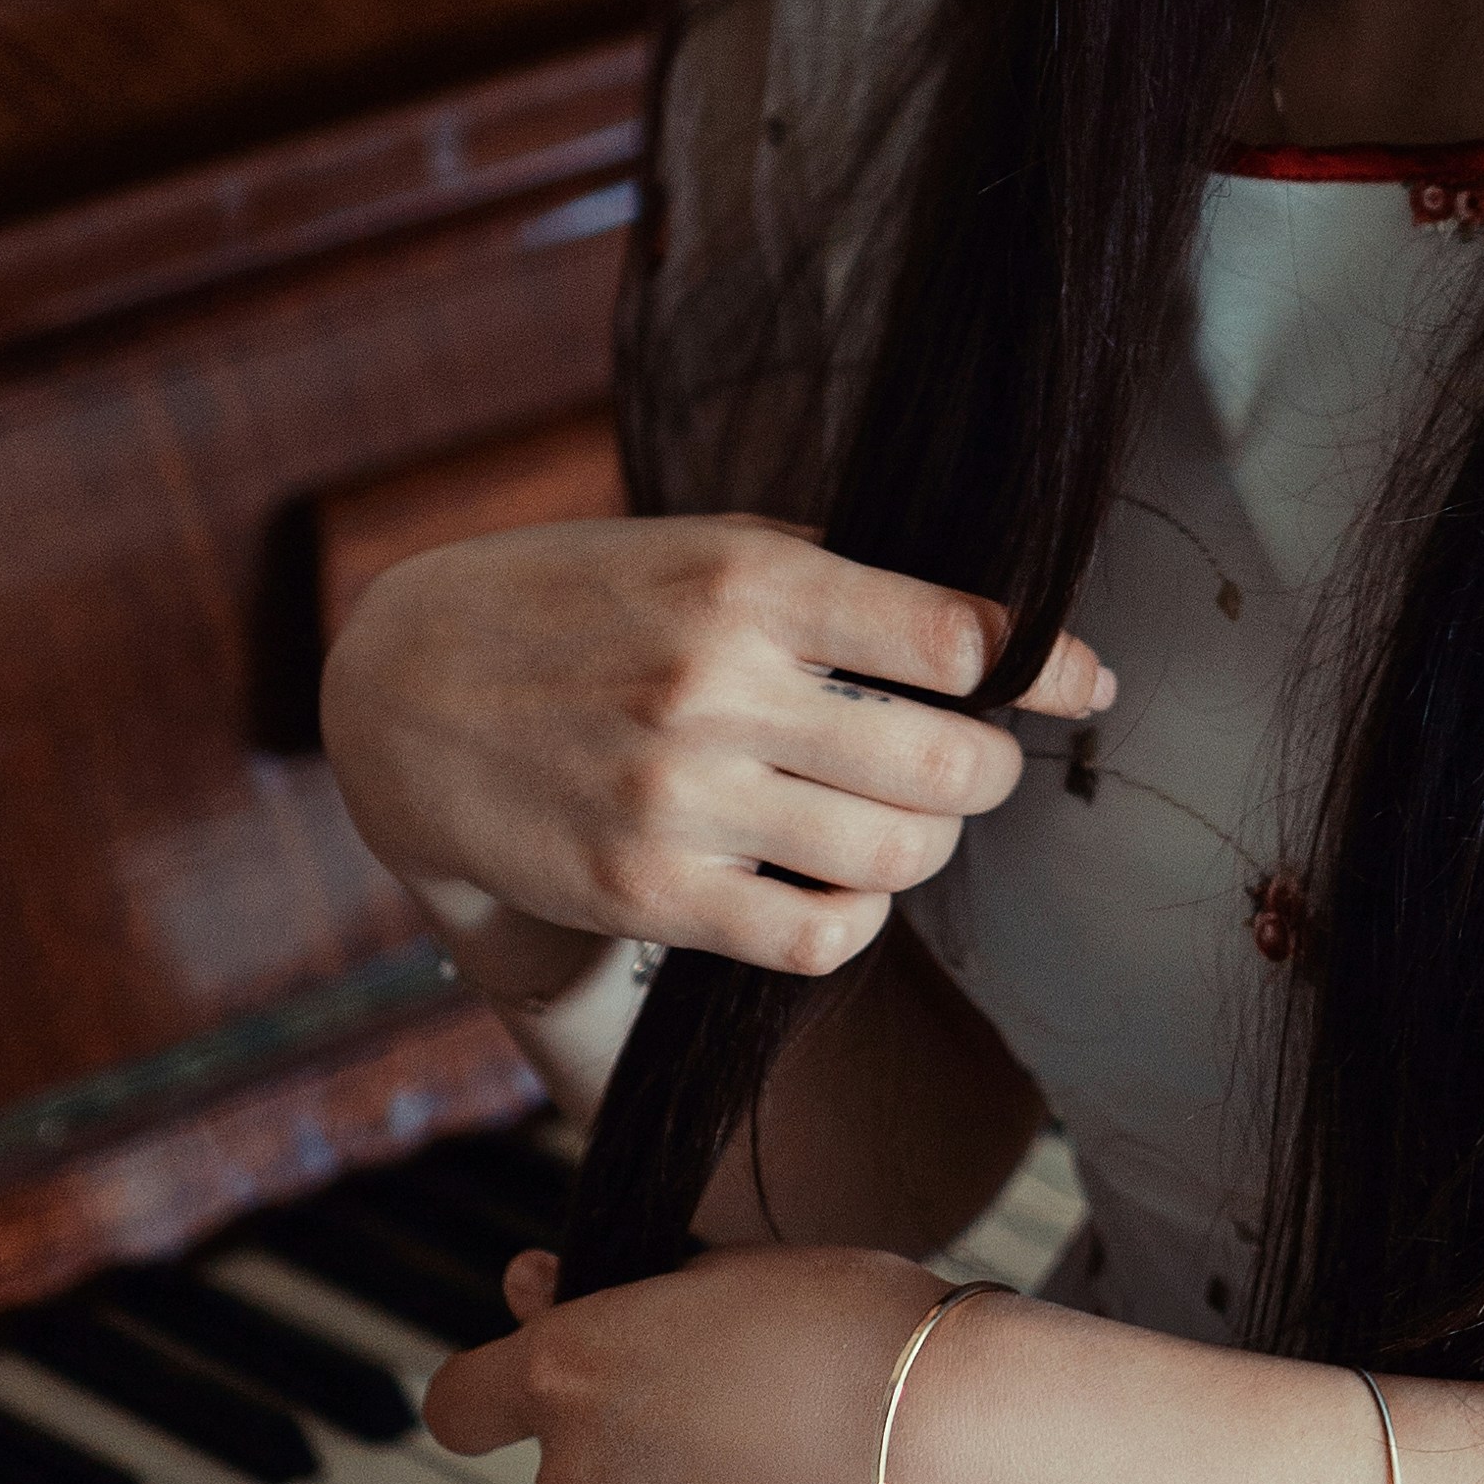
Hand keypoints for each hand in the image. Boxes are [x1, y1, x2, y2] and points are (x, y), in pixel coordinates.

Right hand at [321, 513, 1112, 987]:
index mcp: (749, 583)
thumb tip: (981, 619)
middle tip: (979, 761)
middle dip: (993, 771)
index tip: (1081, 682)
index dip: (1044, 666)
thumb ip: (828, 577)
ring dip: (929, 846)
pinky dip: (857, 920)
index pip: (957, 635)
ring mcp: (681, 800)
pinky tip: (840, 886)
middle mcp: (719, 689)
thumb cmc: (574, 603)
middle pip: (947, 765)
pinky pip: (815, 938)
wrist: (402, 689)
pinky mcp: (647, 893)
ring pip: (896, 859)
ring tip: (902, 819)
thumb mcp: (696, 545)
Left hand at [428, 1240, 975, 1483]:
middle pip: (575, 1479)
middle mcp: (573, 1481)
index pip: (463, 1403)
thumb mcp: (732, 1270)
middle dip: (642, 1460)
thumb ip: (619, 1297)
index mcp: (572, 1374)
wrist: (946, 1445)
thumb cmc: (854, 1332)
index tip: (540, 1399)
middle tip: (748, 1435)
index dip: (495, 1399)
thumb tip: (529, 1286)